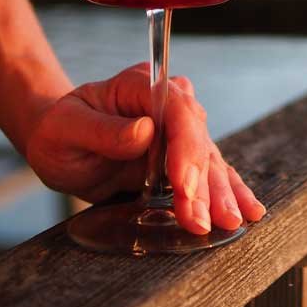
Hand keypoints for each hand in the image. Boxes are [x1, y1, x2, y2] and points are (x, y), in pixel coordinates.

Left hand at [25, 63, 265, 233]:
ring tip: (230, 222)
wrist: (60, 142)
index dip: (185, 148)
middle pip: (197, 139)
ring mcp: (180, 130)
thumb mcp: (65, 128)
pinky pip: (211, 173)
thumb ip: (101, 130)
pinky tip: (248, 210)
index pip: (177, 110)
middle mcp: (170, 102)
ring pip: (209, 160)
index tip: (183, 186)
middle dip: (202, 183)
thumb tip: (145, 131)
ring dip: (220, 193)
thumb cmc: (58, 131)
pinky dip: (229, 192)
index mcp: (141, 85)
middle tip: (202, 220)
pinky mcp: (183, 157)